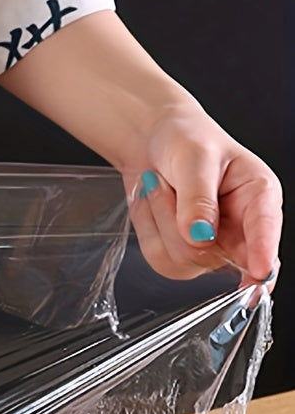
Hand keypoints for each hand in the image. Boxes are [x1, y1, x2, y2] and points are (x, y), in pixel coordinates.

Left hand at [127, 106, 282, 288]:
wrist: (152, 142)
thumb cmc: (186, 139)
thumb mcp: (195, 157)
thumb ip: (198, 198)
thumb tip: (200, 237)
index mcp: (258, 197)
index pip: (266, 232)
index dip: (264, 255)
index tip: (260, 274)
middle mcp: (239, 228)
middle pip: (214, 257)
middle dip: (179, 226)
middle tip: (167, 183)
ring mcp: (211, 247)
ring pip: (181, 261)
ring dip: (160, 222)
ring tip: (161, 187)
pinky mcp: (182, 254)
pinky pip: (158, 258)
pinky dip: (148, 229)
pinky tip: (154, 205)